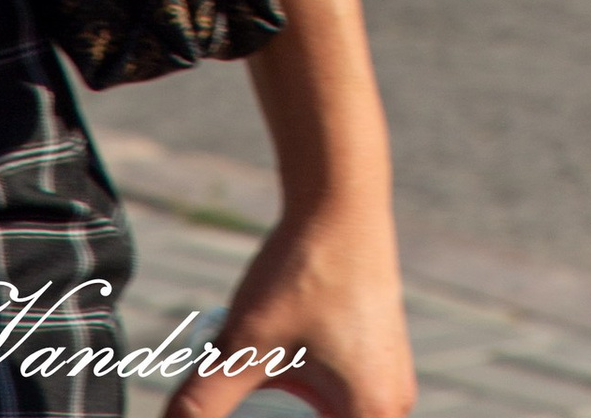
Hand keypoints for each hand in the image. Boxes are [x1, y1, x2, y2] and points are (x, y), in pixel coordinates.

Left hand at [167, 199, 413, 416]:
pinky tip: (277, 370)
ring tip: (257, 385)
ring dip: (294, 412)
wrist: (339, 195)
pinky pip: (343, 397)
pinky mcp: (377, 351)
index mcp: (373, 412)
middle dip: (280, 417)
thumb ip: (200, 402)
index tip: (252, 413)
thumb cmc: (304, 269)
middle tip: (245, 402)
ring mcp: (389, 375)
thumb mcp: (243, 344)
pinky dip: (308, 399)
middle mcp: (391, 403)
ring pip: (335, 417)